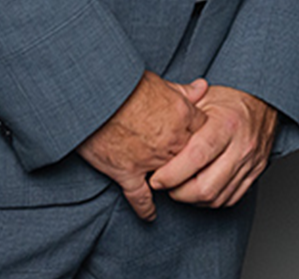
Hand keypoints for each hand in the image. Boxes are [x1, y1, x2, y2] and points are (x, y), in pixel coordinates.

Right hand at [76, 71, 207, 220]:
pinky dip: (145, 208)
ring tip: (175, 188)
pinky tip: (150, 216)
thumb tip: (203, 87)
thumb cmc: (124, 84)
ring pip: (171, 178)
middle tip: (191, 167)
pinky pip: (140, 196)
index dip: (201, 134)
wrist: (94, 96)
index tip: (198, 138)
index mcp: (182, 115)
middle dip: (192, 161)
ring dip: (173, 182)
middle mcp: (171, 140)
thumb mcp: (158, 81)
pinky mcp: (126, 172)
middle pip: (192, 158)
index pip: (204, 130)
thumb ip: (183, 90)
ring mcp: (150, 159)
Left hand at [149, 85, 280, 207]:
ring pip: (217, 198)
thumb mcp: (203, 98)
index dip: (172, 173)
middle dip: (178, 192)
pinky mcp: (255, 174)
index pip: (196, 157)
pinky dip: (209, 200)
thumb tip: (150, 123)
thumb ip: (178, 113)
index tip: (156, 177)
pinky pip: (229, 199)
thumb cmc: (229, 100)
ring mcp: (251, 163)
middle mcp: (242, 146)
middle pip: (206, 187)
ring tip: (179, 186)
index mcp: (227, 123)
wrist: (264, 102)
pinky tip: (198, 189)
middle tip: (165, 184)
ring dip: (192, 199)